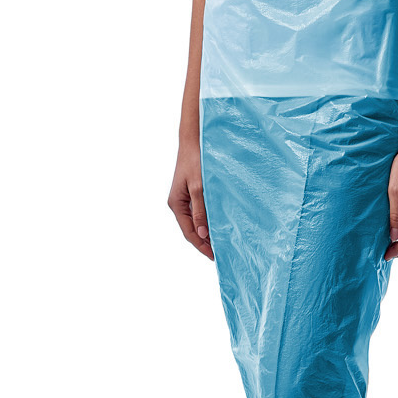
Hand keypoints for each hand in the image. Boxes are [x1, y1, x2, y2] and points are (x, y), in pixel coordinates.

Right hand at [168, 141, 212, 259]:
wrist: (194, 141)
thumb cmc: (195, 161)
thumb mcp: (199, 187)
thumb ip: (200, 210)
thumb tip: (203, 233)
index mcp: (176, 204)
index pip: (189, 232)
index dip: (201, 245)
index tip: (214, 256)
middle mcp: (179, 204)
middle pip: (192, 229)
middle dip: (205, 242)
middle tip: (220, 253)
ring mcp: (185, 199)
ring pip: (196, 221)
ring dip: (207, 232)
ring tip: (221, 243)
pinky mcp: (193, 193)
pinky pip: (200, 212)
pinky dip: (209, 220)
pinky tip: (219, 224)